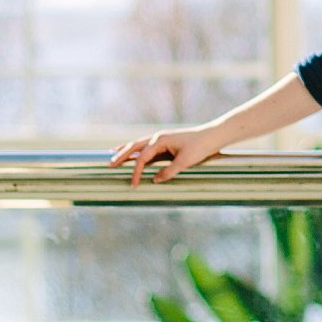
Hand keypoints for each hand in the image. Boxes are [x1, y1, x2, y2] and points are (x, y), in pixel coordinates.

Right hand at [110, 124, 226, 184]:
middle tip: (109, 165)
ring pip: (139, 145)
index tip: (133, 185)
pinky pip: (147, 146)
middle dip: (121, 156)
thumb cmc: (200, 148)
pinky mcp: (165, 142)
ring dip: (126, 150)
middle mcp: (158, 137)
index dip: (136, 172)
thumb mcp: (185, 162)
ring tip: (112, 155)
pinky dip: (137, 150)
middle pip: (134, 147)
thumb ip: (168, 171)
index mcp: (160, 140)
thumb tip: (154, 179)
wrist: (211, 136)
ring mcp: (161, 138)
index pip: (142, 158)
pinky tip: (133, 152)